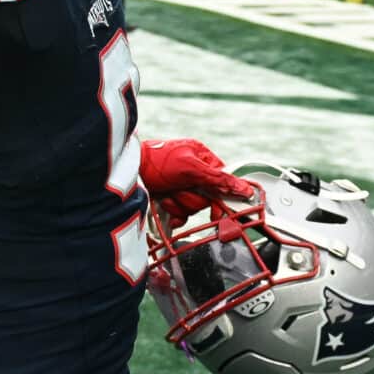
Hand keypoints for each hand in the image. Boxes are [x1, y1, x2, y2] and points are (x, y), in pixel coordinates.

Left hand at [140, 139, 254, 219]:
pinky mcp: (171, 200)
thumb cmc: (158, 163)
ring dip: (178, 204)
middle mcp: (195, 173)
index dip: (222, 194)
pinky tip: (163, 206)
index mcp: (202, 158)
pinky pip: (182, 215)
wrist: (127, 174)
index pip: (223, 180)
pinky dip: (173, 214)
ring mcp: (182, 187)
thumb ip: (218, 179)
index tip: (220, 209)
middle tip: (177, 191)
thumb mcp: (190, 168)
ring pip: (194, 207)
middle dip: (190, 197)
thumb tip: (246, 188)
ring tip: (164, 194)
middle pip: (208, 197)